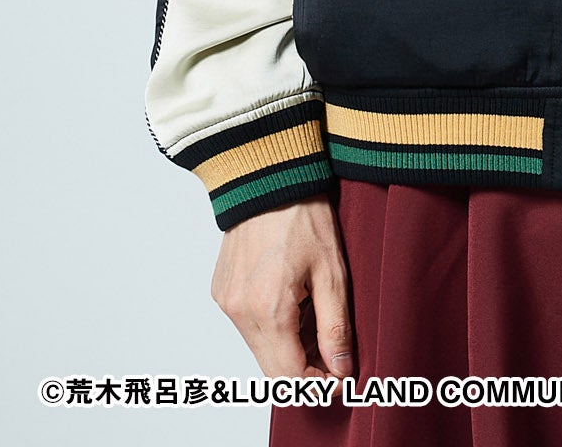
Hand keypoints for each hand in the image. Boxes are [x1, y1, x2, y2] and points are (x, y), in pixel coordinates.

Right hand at [210, 197, 354, 383]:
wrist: (268, 175)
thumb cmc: (304, 215)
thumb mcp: (332, 271)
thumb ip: (335, 327)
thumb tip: (341, 369)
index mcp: (268, 310)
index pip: (289, 378)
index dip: (317, 385)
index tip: (340, 377)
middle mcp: (240, 312)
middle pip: (271, 370)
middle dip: (303, 370)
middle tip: (333, 354)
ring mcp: (226, 302)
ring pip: (258, 349)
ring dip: (286, 348)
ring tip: (315, 319)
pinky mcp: (221, 290)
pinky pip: (246, 326)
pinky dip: (269, 326)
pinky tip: (291, 302)